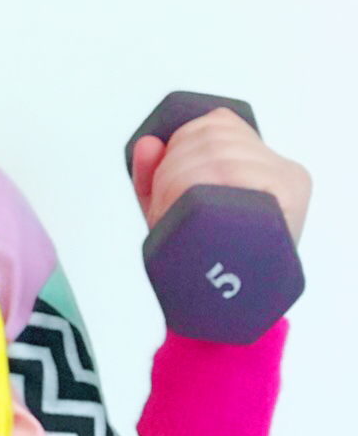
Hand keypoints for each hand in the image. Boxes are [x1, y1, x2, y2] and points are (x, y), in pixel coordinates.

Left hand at [129, 108, 310, 247]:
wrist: (222, 312)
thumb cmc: (199, 258)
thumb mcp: (171, 213)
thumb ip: (154, 178)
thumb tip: (146, 143)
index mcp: (263, 160)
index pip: (218, 123)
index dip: (179, 142)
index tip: (159, 179)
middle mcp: (284, 170)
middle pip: (215, 141)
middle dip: (171, 168)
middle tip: (157, 210)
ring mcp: (289, 192)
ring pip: (221, 159)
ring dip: (178, 183)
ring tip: (167, 219)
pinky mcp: (286, 214)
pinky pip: (239, 184)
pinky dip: (201, 193)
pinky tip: (187, 214)